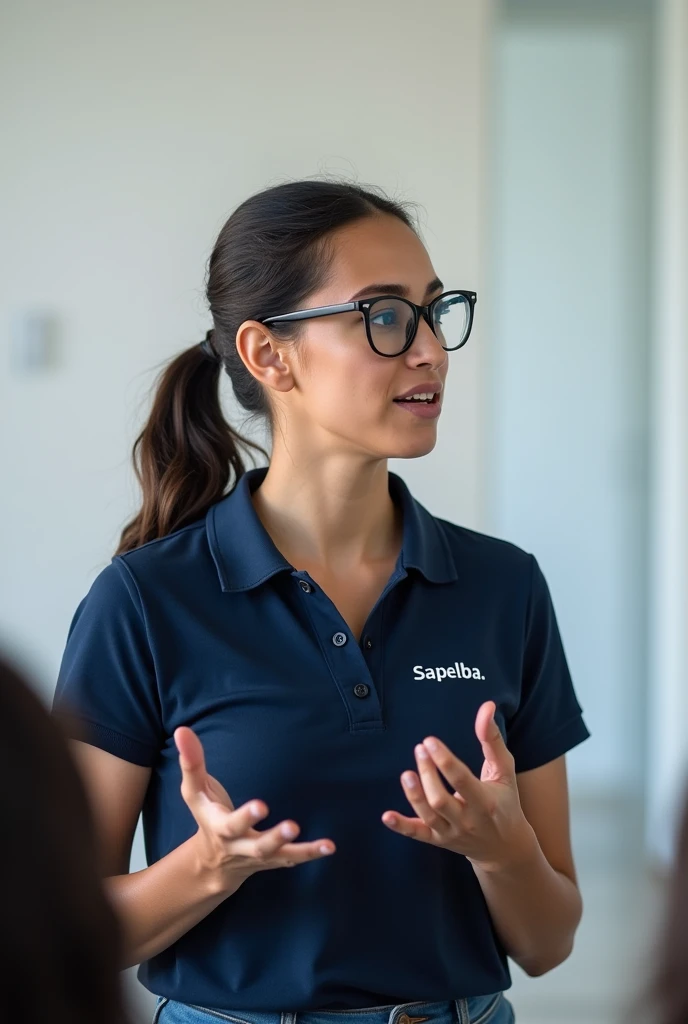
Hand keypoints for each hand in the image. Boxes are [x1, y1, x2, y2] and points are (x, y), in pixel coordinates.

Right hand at [175, 727, 334, 890]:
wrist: (214, 862)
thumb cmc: (207, 816)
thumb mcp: (195, 791)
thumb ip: (191, 761)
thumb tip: (182, 730)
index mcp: (221, 828)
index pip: (231, 823)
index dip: (245, 816)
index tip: (262, 805)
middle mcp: (241, 846)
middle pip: (258, 846)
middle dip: (274, 838)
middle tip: (293, 825)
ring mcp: (260, 856)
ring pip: (279, 856)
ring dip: (300, 849)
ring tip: (324, 844)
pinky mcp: (275, 860)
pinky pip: (294, 858)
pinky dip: (311, 853)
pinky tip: (329, 846)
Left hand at [382, 701, 533, 872]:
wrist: (505, 847)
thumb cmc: (505, 802)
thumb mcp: (504, 771)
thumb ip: (493, 739)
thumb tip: (486, 706)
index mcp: (485, 802)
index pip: (461, 780)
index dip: (444, 760)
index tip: (430, 741)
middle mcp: (467, 820)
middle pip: (440, 799)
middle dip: (428, 774)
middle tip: (419, 748)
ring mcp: (451, 832)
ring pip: (428, 815)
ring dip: (414, 795)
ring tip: (407, 773)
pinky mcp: (438, 840)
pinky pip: (418, 835)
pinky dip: (401, 826)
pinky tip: (386, 816)